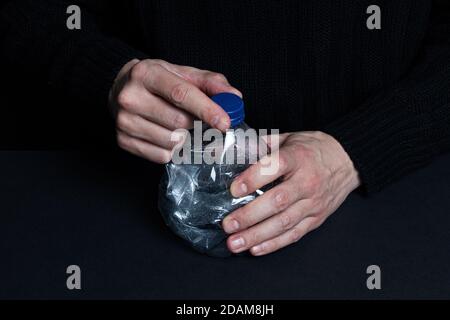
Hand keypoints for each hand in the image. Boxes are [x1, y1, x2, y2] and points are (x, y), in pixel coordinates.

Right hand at [109, 59, 241, 162]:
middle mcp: (131, 97)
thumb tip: (234, 98)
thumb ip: (211, 83)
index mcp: (146, 74)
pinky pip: (161, 155)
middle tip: (199, 120)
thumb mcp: (182, 74)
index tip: (225, 122)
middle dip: (197, 124)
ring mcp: (124, 121)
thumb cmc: (157, 81)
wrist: (121, 89)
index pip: (181, 94)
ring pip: (171, 142)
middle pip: (178, 121)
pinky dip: (172, 150)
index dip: (206, 110)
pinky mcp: (123, 140)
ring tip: (179, 126)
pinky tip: (167, 135)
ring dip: (185, 138)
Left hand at [222, 131, 360, 255]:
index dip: (252, 179)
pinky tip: (255, 248)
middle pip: (277, 202)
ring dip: (257, 235)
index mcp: (298, 157)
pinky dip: (274, 244)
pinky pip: (294, 234)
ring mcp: (313, 203)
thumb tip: (232, 148)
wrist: (347, 160)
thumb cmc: (313, 149)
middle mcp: (306, 182)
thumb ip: (263, 144)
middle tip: (228, 224)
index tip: (233, 190)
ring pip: (284, 223)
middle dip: (249, 216)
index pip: (274, 167)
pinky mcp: (316, 218)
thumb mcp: (289, 138)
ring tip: (235, 243)